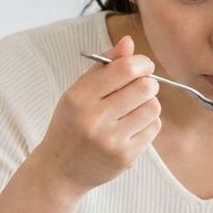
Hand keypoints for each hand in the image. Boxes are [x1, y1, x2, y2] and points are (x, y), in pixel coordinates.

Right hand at [36, 35, 160, 194]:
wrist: (60, 170)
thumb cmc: (71, 125)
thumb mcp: (78, 92)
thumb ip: (104, 66)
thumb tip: (128, 42)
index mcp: (79, 97)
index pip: (125, 69)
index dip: (142, 63)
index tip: (142, 66)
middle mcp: (94, 118)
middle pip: (145, 87)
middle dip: (148, 83)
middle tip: (139, 88)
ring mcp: (111, 140)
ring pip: (153, 108)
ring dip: (149, 104)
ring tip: (134, 109)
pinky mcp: (125, 157)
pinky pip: (153, 129)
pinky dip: (148, 124)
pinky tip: (132, 127)